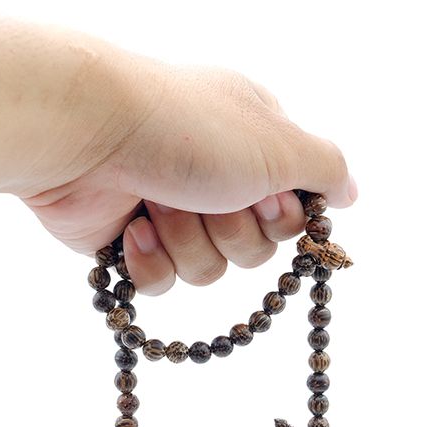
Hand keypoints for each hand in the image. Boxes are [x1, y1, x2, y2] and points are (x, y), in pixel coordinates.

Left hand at [8, 58, 355, 294]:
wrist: (86, 133)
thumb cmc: (186, 129)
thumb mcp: (279, 143)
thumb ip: (326, 169)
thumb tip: (351, 193)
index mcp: (255, 146)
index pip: (296, 213)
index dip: (282, 218)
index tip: (263, 197)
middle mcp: (217, 177)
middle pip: (254, 250)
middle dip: (231, 230)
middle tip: (206, 195)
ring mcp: (172, 211)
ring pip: (208, 271)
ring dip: (187, 241)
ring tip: (158, 201)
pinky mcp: (131, 241)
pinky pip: (162, 284)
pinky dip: (150, 260)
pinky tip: (132, 227)